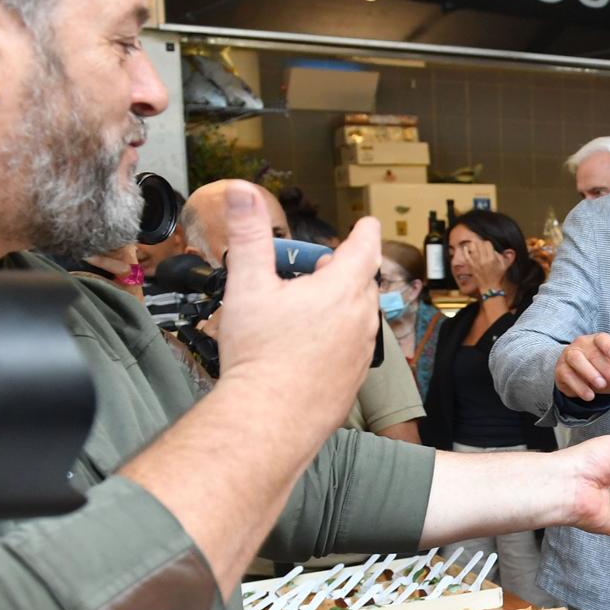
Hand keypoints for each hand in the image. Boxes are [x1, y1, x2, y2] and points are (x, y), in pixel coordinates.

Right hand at [211, 181, 380, 437]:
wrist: (270, 417)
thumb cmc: (260, 355)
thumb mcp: (248, 285)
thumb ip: (248, 234)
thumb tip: (242, 192)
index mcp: (341, 289)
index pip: (364, 247)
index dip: (364, 231)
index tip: (367, 223)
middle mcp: (360, 319)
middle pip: (361, 280)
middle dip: (342, 268)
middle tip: (313, 267)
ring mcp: (361, 350)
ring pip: (358, 314)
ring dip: (339, 302)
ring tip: (306, 305)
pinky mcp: (354, 377)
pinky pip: (353, 345)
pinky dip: (338, 334)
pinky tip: (308, 343)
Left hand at [466, 234, 511, 291]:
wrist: (490, 287)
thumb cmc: (498, 276)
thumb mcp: (504, 266)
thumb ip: (507, 257)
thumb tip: (507, 250)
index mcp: (492, 259)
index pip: (487, 243)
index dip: (488, 244)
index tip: (489, 247)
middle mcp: (483, 260)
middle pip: (479, 243)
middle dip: (482, 244)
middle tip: (483, 248)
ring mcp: (475, 262)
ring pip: (472, 247)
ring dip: (475, 246)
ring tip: (477, 249)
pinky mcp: (470, 265)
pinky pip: (466, 254)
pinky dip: (466, 250)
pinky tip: (467, 248)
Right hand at [556, 331, 609, 400]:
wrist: (579, 379)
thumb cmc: (601, 371)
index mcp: (597, 342)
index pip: (602, 339)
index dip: (609, 346)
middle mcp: (582, 346)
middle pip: (593, 353)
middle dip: (606, 368)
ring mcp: (569, 357)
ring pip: (576, 359)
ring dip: (590, 373)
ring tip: (602, 386)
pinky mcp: (561, 371)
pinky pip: (567, 375)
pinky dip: (578, 386)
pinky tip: (590, 396)